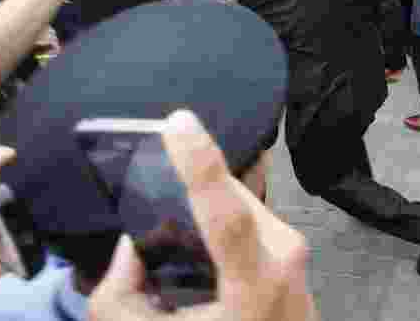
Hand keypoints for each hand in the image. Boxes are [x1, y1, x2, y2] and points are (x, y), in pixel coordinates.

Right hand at [89, 111, 316, 320]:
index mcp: (254, 287)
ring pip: (242, 203)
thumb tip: (130, 247)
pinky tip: (204, 248)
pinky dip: (225, 222)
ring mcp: (297, 254)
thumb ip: (121, 297)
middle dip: (192, 187)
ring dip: (208, 207)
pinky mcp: (298, 251)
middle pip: (230, 198)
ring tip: (180, 238)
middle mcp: (284, 260)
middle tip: (155, 188)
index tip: (178, 122)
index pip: (228, 215)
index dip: (201, 165)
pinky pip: (254, 218)